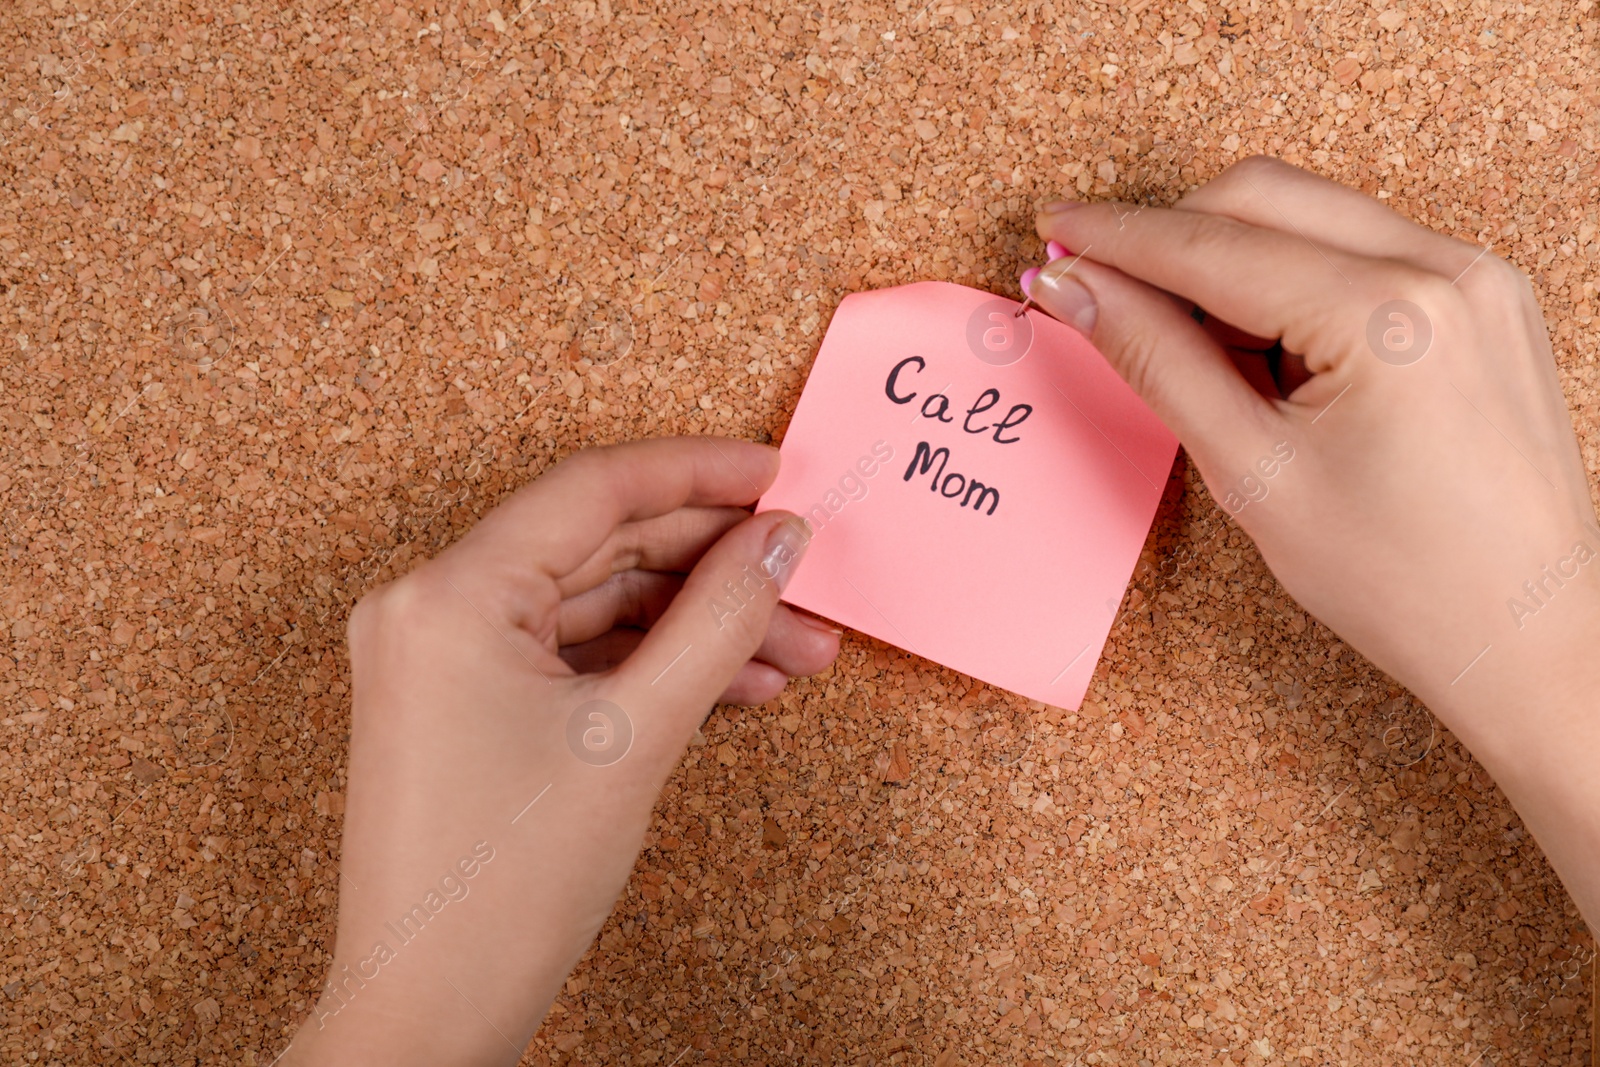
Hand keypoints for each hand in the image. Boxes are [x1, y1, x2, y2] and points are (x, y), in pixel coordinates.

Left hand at [281, 438, 837, 1065]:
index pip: (594, 491)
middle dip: (713, 568)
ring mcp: (443, 658)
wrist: (430, 1011)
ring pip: (594, 606)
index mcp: (450, 594)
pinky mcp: (463, 703)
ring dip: (694, 625)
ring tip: (791, 654)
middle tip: (801, 578)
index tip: (775, 474)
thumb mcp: (636, 736)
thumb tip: (778, 541)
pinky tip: (731, 688)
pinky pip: (571, 655)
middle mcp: (432, 608)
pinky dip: (649, 665)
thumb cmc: (505, 888)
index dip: (698, 474)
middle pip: (600, 548)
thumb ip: (719, 621)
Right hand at [1028, 157, 1599, 927]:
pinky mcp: (1482, 299)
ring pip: (1310, 213)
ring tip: (1182, 337)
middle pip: (1263, 197)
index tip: (1054, 230)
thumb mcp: (1254, 474)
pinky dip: (1289, 276)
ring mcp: (1475, 278)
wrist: (1528, 636)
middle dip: (1168, 232)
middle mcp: (1445, 270)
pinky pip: (1359, 248)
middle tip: (1097, 281)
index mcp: (1391, 314)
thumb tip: (1081, 291)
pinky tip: (1256, 344)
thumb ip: (1159, 363)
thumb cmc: (1409, 581)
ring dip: (1227, 255)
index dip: (1118, 238)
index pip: (1214, 245)